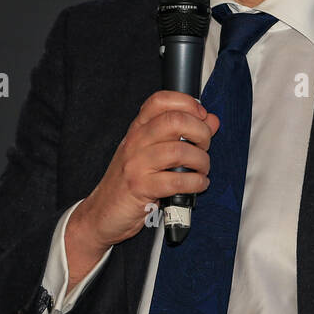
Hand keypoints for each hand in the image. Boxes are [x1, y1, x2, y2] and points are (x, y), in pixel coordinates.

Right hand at [65, 91, 218, 283]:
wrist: (102, 212)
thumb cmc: (130, 182)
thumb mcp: (153, 152)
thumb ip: (183, 134)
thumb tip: (211, 120)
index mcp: (138, 129)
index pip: (160, 100)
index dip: (188, 103)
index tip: (202, 116)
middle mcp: (136, 141)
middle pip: (174, 121)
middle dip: (201, 133)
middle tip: (204, 146)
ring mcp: (136, 164)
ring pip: (179, 151)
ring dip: (201, 161)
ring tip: (201, 170)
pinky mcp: (140, 188)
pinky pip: (177, 181)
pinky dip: (196, 183)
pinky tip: (198, 185)